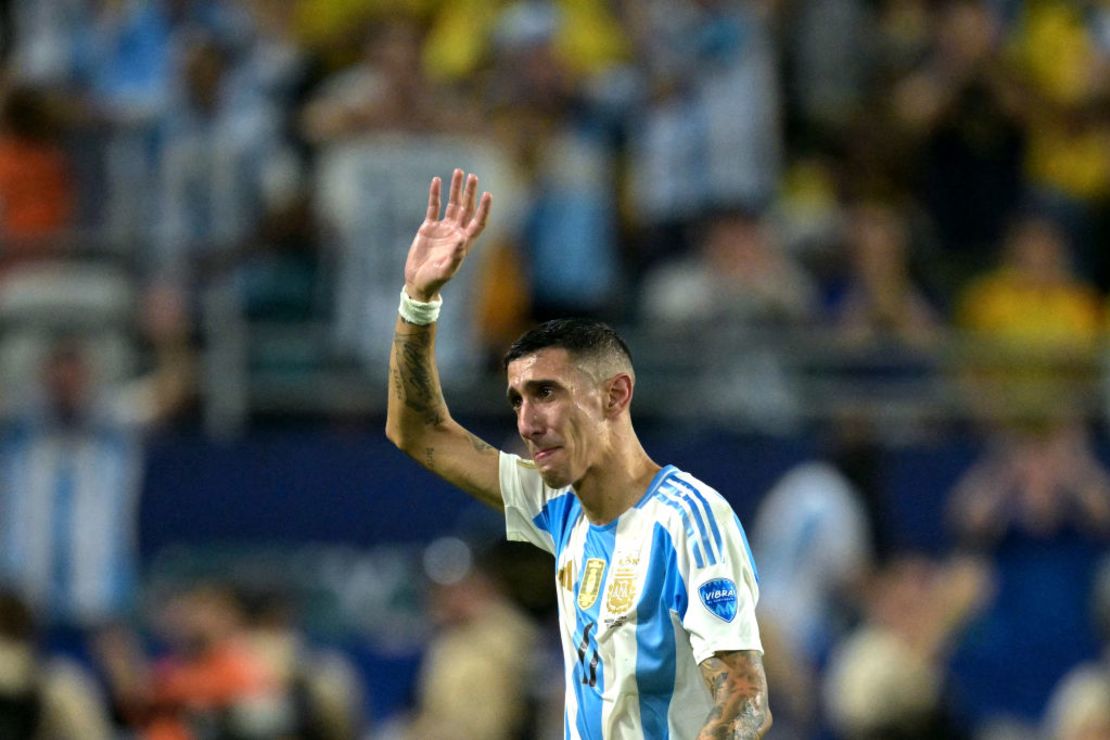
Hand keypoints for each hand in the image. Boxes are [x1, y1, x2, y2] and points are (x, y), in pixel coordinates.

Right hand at [405, 168, 491, 301]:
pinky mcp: (429, 227)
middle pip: (466, 208)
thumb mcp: (445, 270)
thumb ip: (454, 256)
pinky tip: (436, 181)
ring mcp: (443, 228)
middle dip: (470, 192)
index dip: (484, 209)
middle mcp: (456, 232)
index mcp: (464, 242)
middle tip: (473, 176)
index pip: (478, 222)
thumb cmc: (435, 279)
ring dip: (456, 189)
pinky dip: (435, 194)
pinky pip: (433, 207)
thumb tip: (462, 240)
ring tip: (458, 172)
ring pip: (452, 204)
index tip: (488, 194)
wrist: (418, 281)